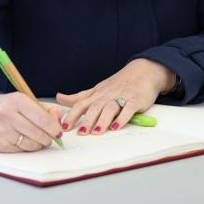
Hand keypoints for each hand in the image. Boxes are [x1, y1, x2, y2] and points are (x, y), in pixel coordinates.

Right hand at [0, 93, 64, 152]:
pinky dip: (26, 148)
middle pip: (38, 134)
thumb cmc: (6, 107)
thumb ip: (46, 109)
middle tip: (50, 137)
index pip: (43, 119)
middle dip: (48, 138)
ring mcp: (1, 131)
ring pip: (31, 145)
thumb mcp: (25, 101)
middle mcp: (8, 115)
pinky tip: (24, 140)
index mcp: (18, 101)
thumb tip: (60, 119)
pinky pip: (20, 151)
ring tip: (38, 138)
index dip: (54, 128)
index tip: (58, 131)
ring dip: (38, 144)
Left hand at [56, 58, 174, 135]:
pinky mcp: (135, 100)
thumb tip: (59, 97)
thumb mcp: (97, 89)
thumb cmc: (119, 83)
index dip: (72, 115)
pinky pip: (128, 109)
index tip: (64, 127)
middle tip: (81, 133)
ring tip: (97, 132)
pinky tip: (117, 126)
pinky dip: (122, 118)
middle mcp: (107, 95)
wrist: (144, 70)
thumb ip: (79, 96)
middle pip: (95, 107)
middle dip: (87, 120)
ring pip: (110, 108)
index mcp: (97, 93)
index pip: (81, 104)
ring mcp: (122, 96)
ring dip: (103, 120)